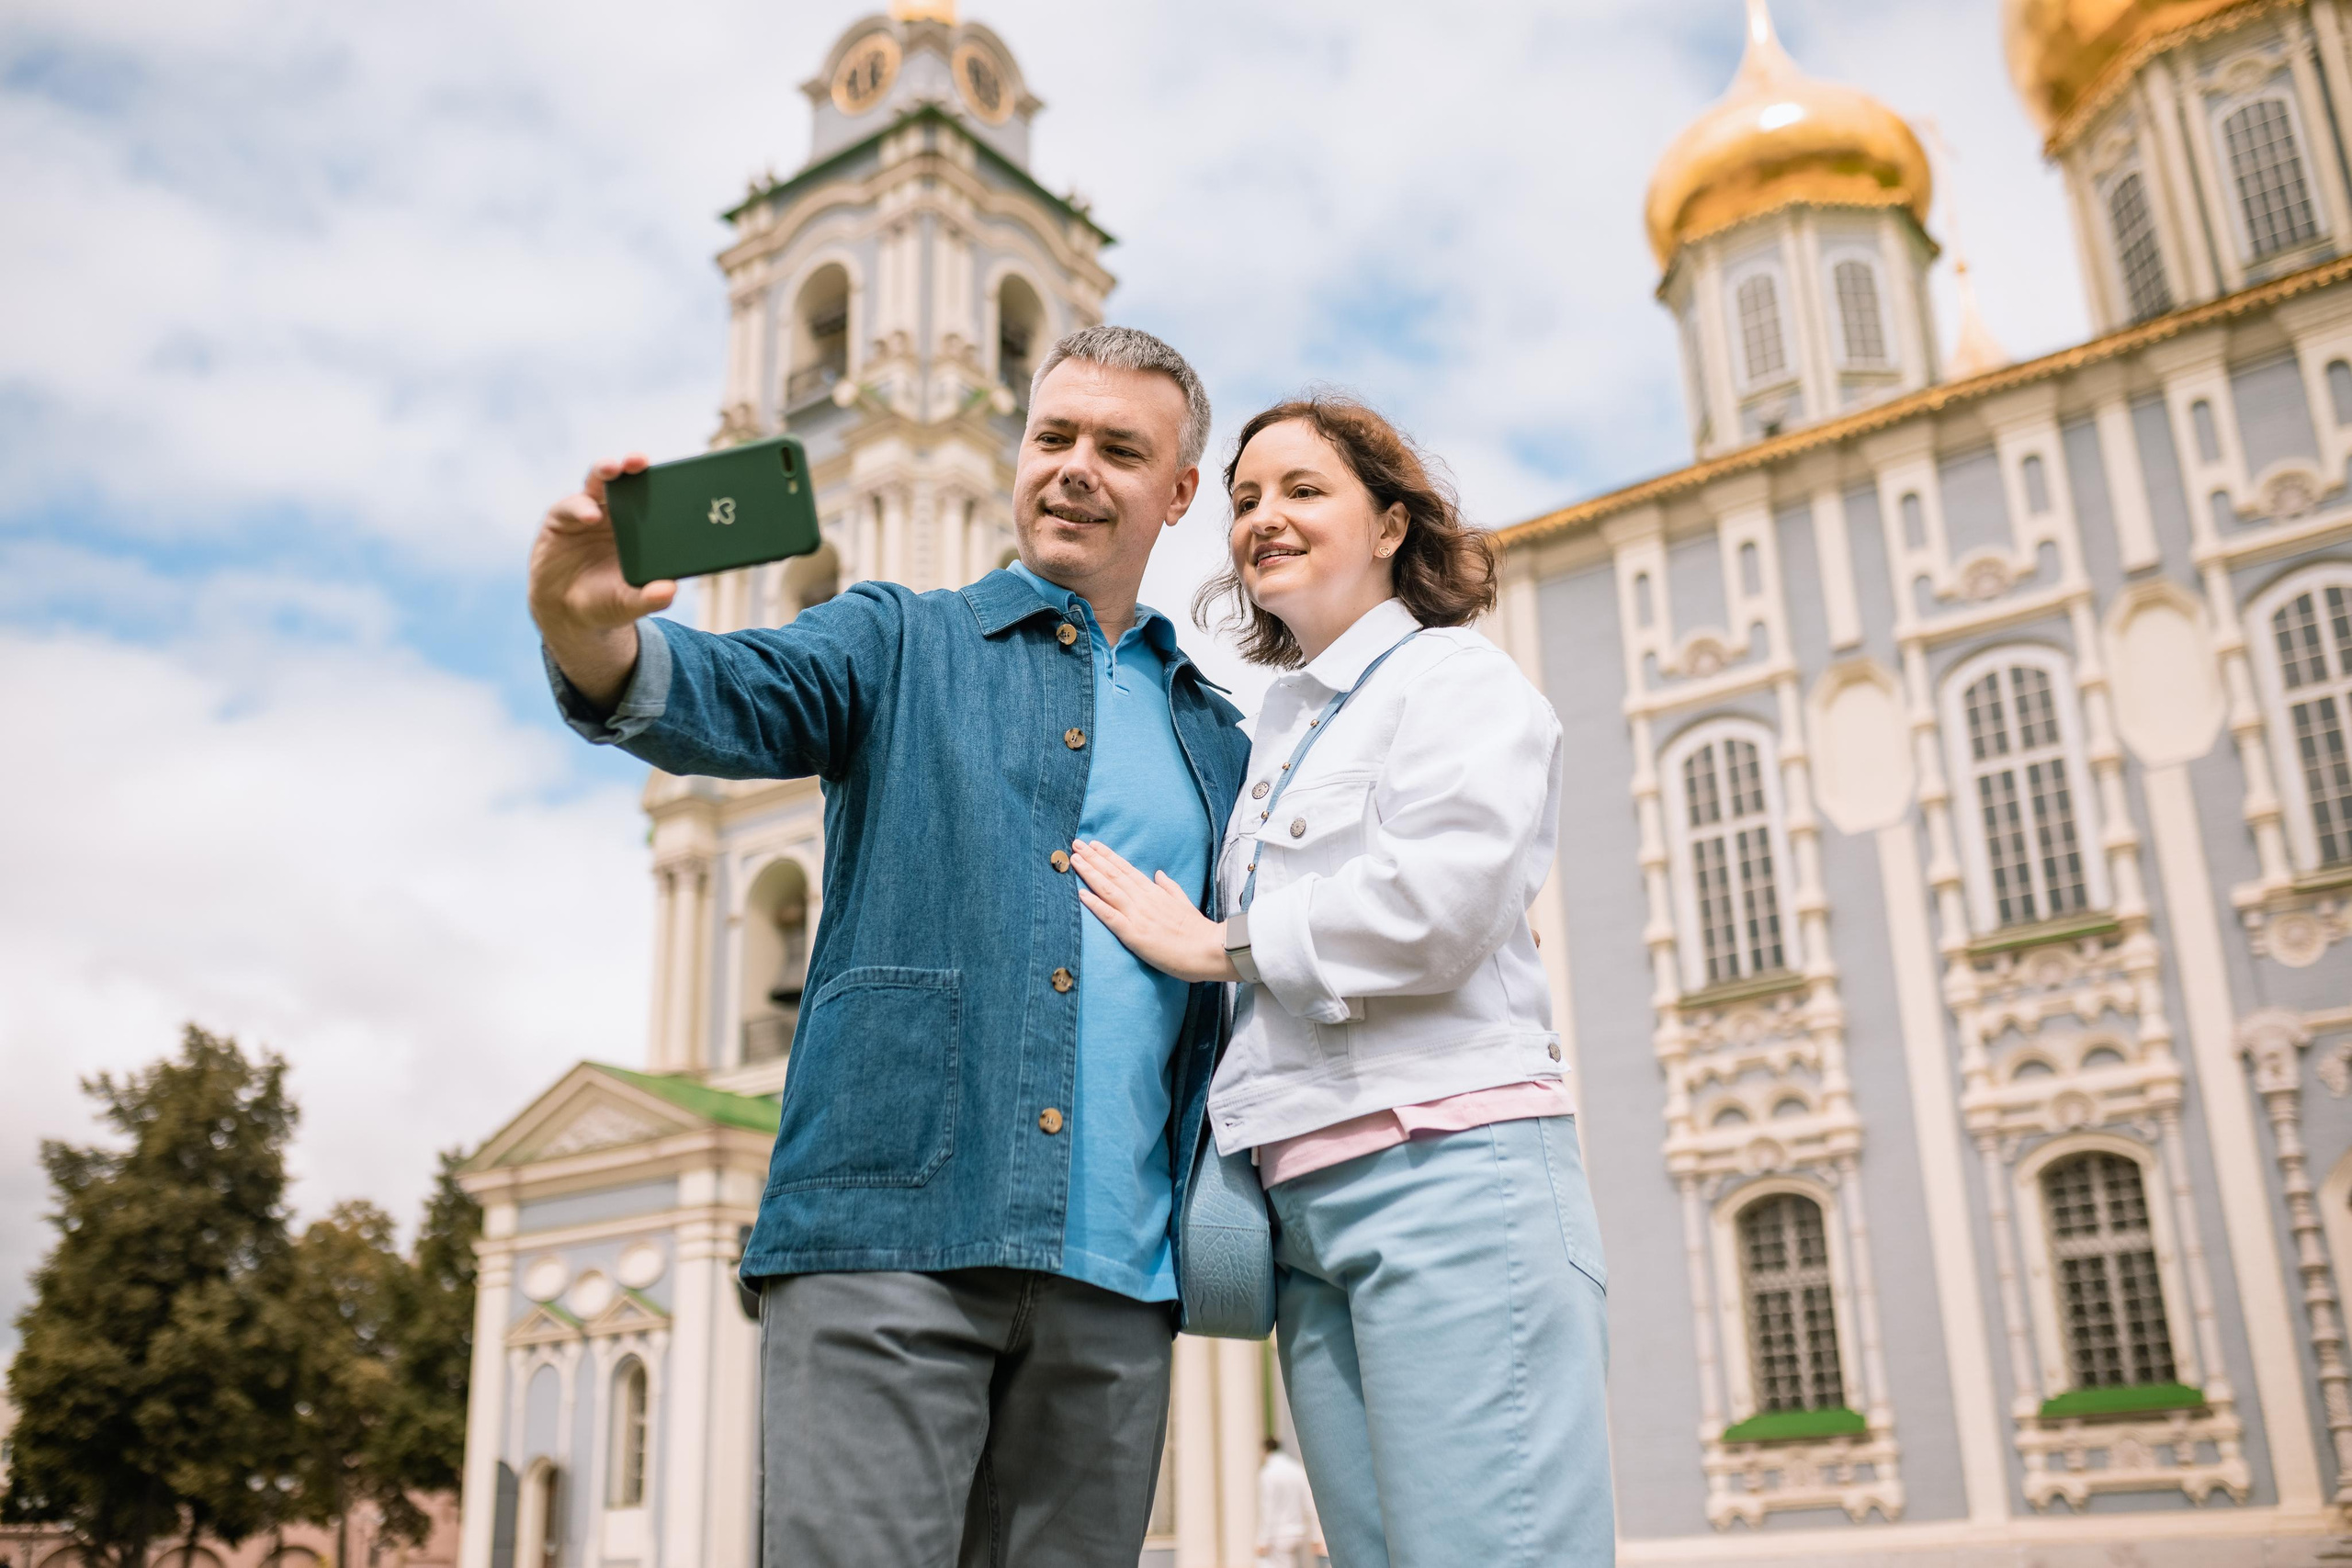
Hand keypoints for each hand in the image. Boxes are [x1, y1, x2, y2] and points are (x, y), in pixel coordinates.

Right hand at [528, 454, 676, 710]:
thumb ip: (649, 598)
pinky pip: (570, 506)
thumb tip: (669, 590)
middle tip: (640, 460)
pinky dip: (580, 508)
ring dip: (604, 471)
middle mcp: (616, 513)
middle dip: (632, 466)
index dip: (663, 483)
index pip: (653, 498)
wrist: (567, 612)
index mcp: (641, 528)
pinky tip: (590, 515)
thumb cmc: (607, 601)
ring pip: (597, 483)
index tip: (676, 476)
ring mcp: (588, 512)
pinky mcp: (561, 518)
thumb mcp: (629, 603)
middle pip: (627, 481)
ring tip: (612, 469)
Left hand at [1069, 840, 1235, 982]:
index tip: (1094, 845)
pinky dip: (1095, 904)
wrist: (1208, 949)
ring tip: (1074, 860)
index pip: (1127, 870)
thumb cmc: (1198, 930)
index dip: (1108, 856)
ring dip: (1090, 873)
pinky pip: (1110, 917)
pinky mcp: (1134, 934)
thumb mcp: (1184, 902)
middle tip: (1076, 844)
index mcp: (1154, 892)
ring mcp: (1138, 915)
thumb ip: (1169, 887)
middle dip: (1093, 858)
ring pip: (1108, 890)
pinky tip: (1082, 893)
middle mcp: (1143, 900)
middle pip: (1113, 874)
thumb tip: (1158, 873)